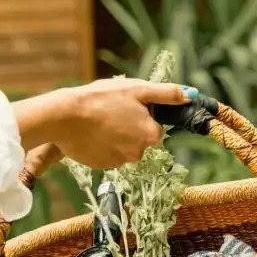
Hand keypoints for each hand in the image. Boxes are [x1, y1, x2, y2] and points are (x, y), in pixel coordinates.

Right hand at [13, 78, 196, 168]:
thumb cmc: (102, 99)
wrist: (64, 117)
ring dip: (115, 137)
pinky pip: (107, 155)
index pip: (155, 127)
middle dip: (129, 127)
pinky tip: (91, 133)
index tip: (126, 107)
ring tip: (98, 122)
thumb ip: (167, 93)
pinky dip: (102, 145)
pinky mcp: (102, 167)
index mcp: (151, 134)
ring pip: (123, 148)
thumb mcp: (137, 89)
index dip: (142, 115)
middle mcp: (139, 153)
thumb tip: (192, 94)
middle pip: (140, 139)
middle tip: (111, 112)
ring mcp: (119, 162)